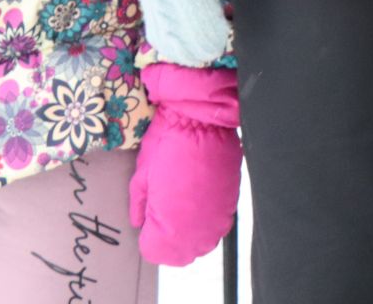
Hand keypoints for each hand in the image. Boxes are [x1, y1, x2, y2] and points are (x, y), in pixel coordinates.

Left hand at [131, 64, 241, 266]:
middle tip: (164, 222)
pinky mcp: (233, 198)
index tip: (148, 227)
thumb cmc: (166, 146)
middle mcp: (198, 224)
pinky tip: (201, 202)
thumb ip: (140, 204)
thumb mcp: (142, 175)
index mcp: (170, 221)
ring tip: (184, 212)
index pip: (157, 251)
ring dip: (194, 233)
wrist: (203, 119)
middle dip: (173, 242)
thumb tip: (139, 221)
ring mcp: (219, 213)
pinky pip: (221, 221)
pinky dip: (210, 218)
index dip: (151, 241)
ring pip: (206, 240)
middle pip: (184, 253)